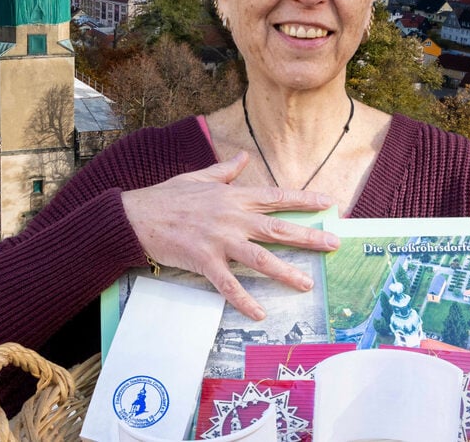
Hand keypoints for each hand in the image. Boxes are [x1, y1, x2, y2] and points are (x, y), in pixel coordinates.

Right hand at [120, 151, 338, 319]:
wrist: (136, 216)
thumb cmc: (165, 197)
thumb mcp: (196, 178)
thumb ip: (224, 171)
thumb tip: (243, 157)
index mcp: (231, 196)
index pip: (275, 196)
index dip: (303, 199)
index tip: (328, 202)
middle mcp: (231, 217)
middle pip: (276, 227)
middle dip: (308, 236)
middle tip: (334, 244)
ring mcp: (218, 239)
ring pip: (259, 257)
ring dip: (285, 272)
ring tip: (306, 284)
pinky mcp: (203, 260)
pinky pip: (228, 284)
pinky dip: (244, 300)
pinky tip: (259, 313)